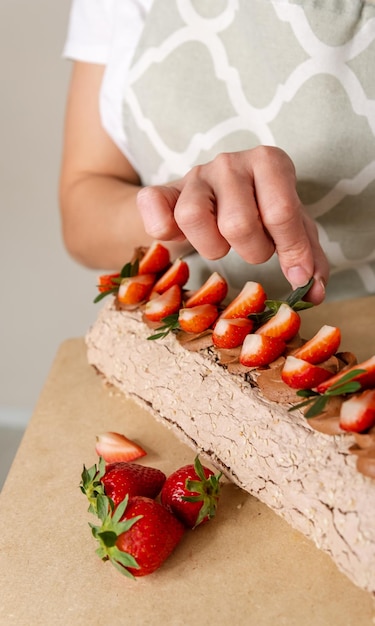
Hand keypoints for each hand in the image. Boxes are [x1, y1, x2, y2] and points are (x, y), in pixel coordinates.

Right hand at [137, 146, 328, 303]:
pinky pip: (153, 205)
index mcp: (269, 163)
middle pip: (237, 223)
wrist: (212, 195)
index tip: (297, 275)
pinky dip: (160, 226)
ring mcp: (195, 175)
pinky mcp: (164, 189)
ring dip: (210, 247)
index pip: (281, 211)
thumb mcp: (289, 226)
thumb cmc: (258, 210)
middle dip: (252, 251)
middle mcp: (230, 162)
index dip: (291, 250)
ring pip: (193, 218)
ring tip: (221, 243)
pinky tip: (177, 237)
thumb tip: (314, 291)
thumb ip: (307, 255)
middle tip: (254, 247)